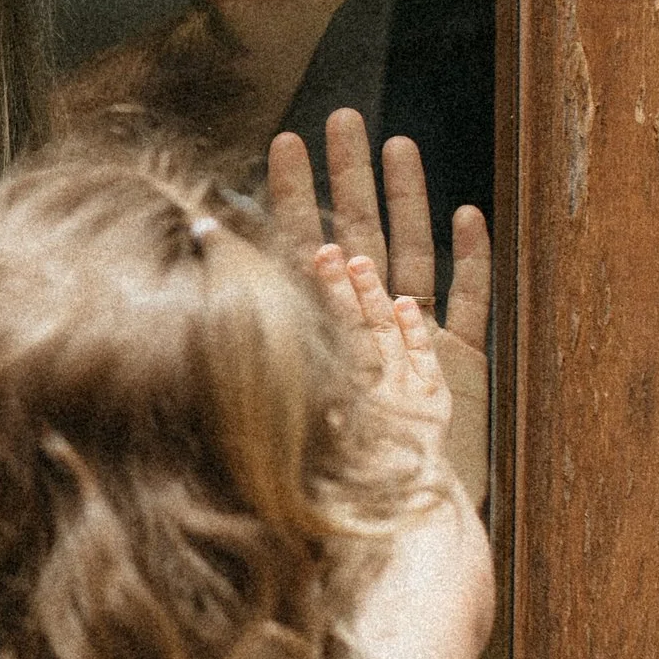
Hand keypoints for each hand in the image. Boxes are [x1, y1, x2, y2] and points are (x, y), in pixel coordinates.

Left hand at [268, 109, 490, 512]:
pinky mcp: (460, 370)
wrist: (387, 543)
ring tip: (399, 144)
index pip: (300, 247)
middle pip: (358, 235)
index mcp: (318, 334)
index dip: (289, 196)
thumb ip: (242, 356)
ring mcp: (417, 346)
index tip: (278, 140)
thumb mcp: (273, 409)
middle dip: (348, 176)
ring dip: (408, 201)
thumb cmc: (323, 486)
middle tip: (340, 115)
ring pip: (412, 256)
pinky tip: (468, 215)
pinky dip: (471, 262)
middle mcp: (365, 331)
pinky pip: (471, 306)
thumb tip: (186, 284)